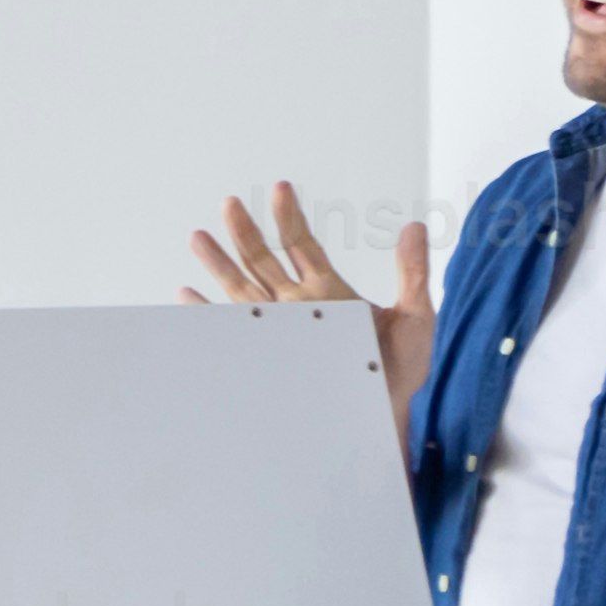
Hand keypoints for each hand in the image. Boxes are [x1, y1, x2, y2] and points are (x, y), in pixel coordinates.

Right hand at [187, 179, 429, 418]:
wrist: (381, 416)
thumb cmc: (397, 371)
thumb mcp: (415, 317)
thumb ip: (412, 273)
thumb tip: (416, 228)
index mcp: (328, 292)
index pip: (302, 245)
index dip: (289, 217)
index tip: (280, 189)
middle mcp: (297, 306)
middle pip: (263, 262)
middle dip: (245, 233)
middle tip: (230, 204)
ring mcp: (280, 330)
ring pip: (241, 290)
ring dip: (219, 265)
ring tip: (199, 237)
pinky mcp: (267, 356)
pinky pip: (231, 332)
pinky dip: (208, 315)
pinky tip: (188, 297)